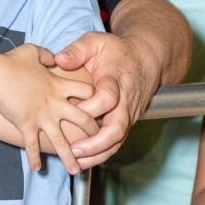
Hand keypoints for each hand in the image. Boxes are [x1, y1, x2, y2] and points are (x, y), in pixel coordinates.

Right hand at [0, 44, 94, 173]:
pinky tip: (37, 168)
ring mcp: (42, 116)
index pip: (88, 92)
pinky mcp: (27, 125)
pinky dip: (34, 158)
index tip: (101, 106)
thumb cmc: (11, 61)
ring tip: (77, 172)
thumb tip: (53, 57)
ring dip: (69, 157)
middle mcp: (55, 103)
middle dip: (93, 132)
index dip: (96, 97)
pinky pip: (33, 146)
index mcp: (59, 85)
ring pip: (62, 142)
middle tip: (98, 141)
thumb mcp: (32, 51)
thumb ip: (47, 55)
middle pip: (84, 120)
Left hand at [55, 32, 151, 168]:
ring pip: (118, 140)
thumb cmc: (116, 51)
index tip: (72, 109)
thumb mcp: (96, 42)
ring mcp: (129, 114)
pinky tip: (83, 160)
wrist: (146, 59)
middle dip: (95, 142)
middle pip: (117, 127)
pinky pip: (117, 142)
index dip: (90, 107)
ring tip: (75, 162)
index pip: (107, 98)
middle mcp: (125, 100)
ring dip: (97, 153)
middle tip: (73, 150)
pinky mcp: (127, 122)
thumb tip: (58, 59)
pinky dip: (101, 154)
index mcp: (115, 79)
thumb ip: (77, 50)